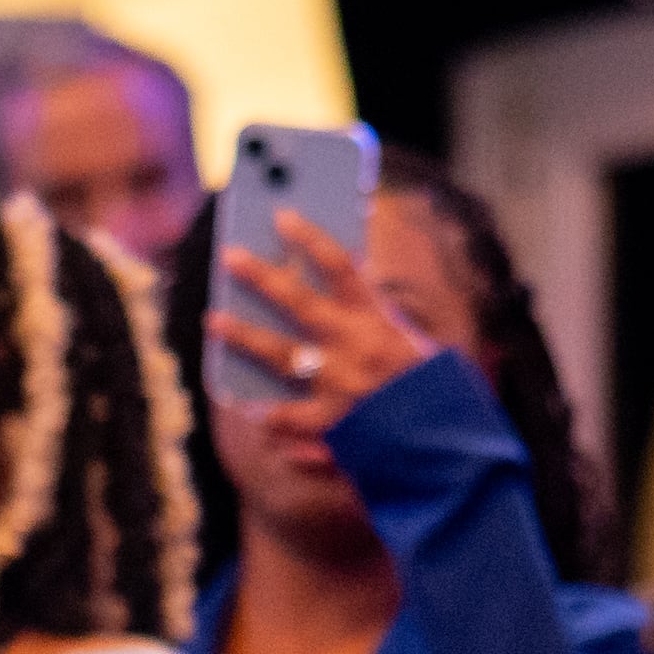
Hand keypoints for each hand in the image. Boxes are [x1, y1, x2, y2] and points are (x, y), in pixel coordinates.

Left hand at [207, 210, 442, 425]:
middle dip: (263, 277)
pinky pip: (288, 416)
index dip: (311, 240)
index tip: (283, 217)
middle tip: (229, 256)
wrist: (439, 436)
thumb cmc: (420, 383)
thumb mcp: (404, 337)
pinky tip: (243, 405)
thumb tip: (342, 273)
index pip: (342, 268)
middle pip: (301, 303)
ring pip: (282, 354)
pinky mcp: (332, 422)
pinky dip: (266, 412)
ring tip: (214, 319)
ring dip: (244, 336)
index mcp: (377, 320)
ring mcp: (340, 383)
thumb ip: (369, 310)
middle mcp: (356, 346)